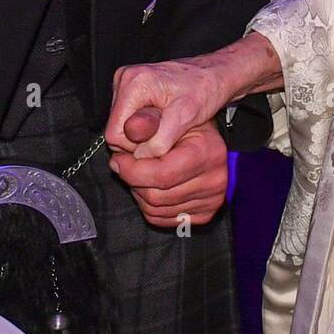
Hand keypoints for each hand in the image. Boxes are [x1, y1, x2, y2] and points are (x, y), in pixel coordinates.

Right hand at [105, 35, 283, 159]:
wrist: (215, 74)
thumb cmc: (205, 90)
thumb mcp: (185, 117)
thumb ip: (160, 139)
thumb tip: (138, 157)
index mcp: (134, 83)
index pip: (114, 134)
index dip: (137, 145)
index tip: (162, 137)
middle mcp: (125, 78)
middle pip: (116, 130)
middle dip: (141, 138)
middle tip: (168, 129)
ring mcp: (126, 81)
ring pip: (122, 126)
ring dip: (144, 133)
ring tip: (168, 122)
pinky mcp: (131, 87)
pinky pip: (128, 118)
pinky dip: (145, 124)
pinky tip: (162, 118)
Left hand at [108, 114, 228, 228]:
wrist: (209, 137)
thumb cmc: (187, 124)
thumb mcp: (167, 113)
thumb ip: (147, 123)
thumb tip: (128, 134)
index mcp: (208, 152)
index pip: (162, 175)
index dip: (132, 169)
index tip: (119, 159)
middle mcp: (215, 180)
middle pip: (156, 196)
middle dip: (133, 181)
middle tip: (126, 165)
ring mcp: (212, 200)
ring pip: (155, 210)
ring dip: (139, 193)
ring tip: (139, 174)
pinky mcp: (205, 213)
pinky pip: (162, 219)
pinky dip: (149, 206)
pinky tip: (150, 186)